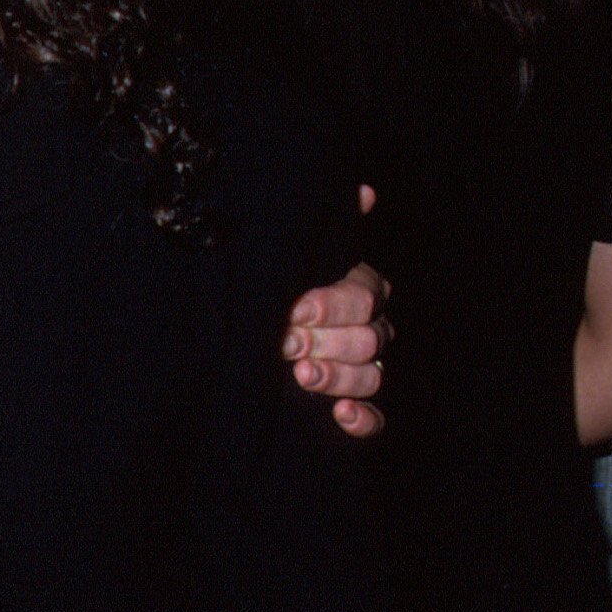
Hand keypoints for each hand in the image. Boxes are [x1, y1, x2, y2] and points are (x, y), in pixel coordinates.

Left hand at [286, 191, 390, 437]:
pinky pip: (376, 420)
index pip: (364, 297)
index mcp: (358, 290)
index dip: (331, 305)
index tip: (293, 309)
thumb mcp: (291, 259)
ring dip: (337, 377)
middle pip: (369, 339)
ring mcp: (363, 369)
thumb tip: (364, 191)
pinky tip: (339, 415)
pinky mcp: (354, 407)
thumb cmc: (271, 289)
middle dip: (325, 341)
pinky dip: (361, 419)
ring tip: (301, 376)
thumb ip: (327, 230)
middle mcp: (367, 329)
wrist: (235, 339)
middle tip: (286, 344)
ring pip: (371, 376)